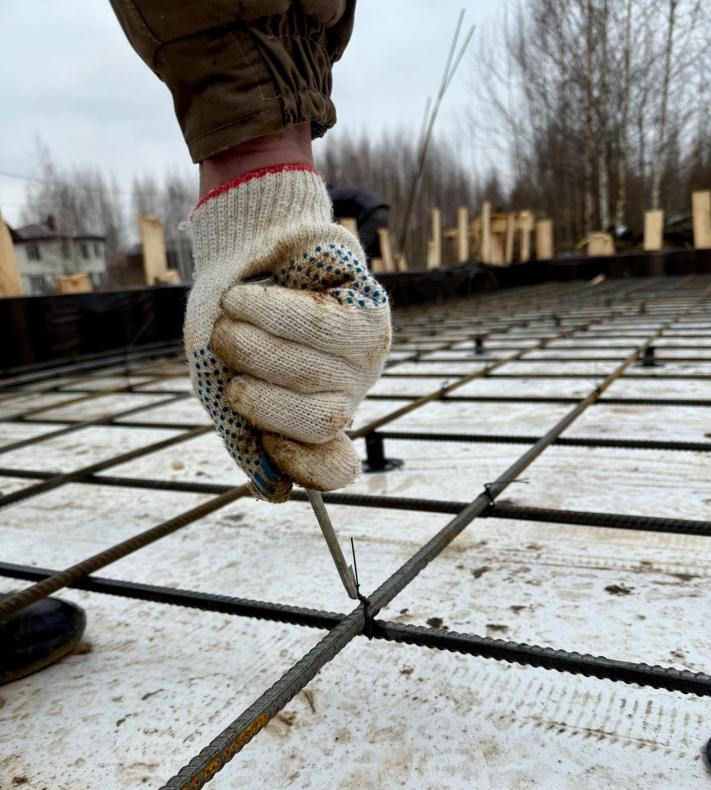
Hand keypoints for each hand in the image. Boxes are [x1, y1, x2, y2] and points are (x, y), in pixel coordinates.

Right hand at [185, 165, 390, 499]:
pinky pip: (318, 326)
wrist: (241, 252)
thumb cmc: (230, 324)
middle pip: (318, 420)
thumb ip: (242, 438)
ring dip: (250, 342)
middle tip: (226, 355)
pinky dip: (267, 311)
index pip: (335, 469)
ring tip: (228, 315)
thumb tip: (277, 493)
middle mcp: (347, 396)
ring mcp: (364, 359)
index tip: (264, 439)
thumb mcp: (220, 384)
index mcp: (313, 423)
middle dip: (256, 390)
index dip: (300, 463)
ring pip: (311, 372)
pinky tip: (243, 298)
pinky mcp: (369, 315)